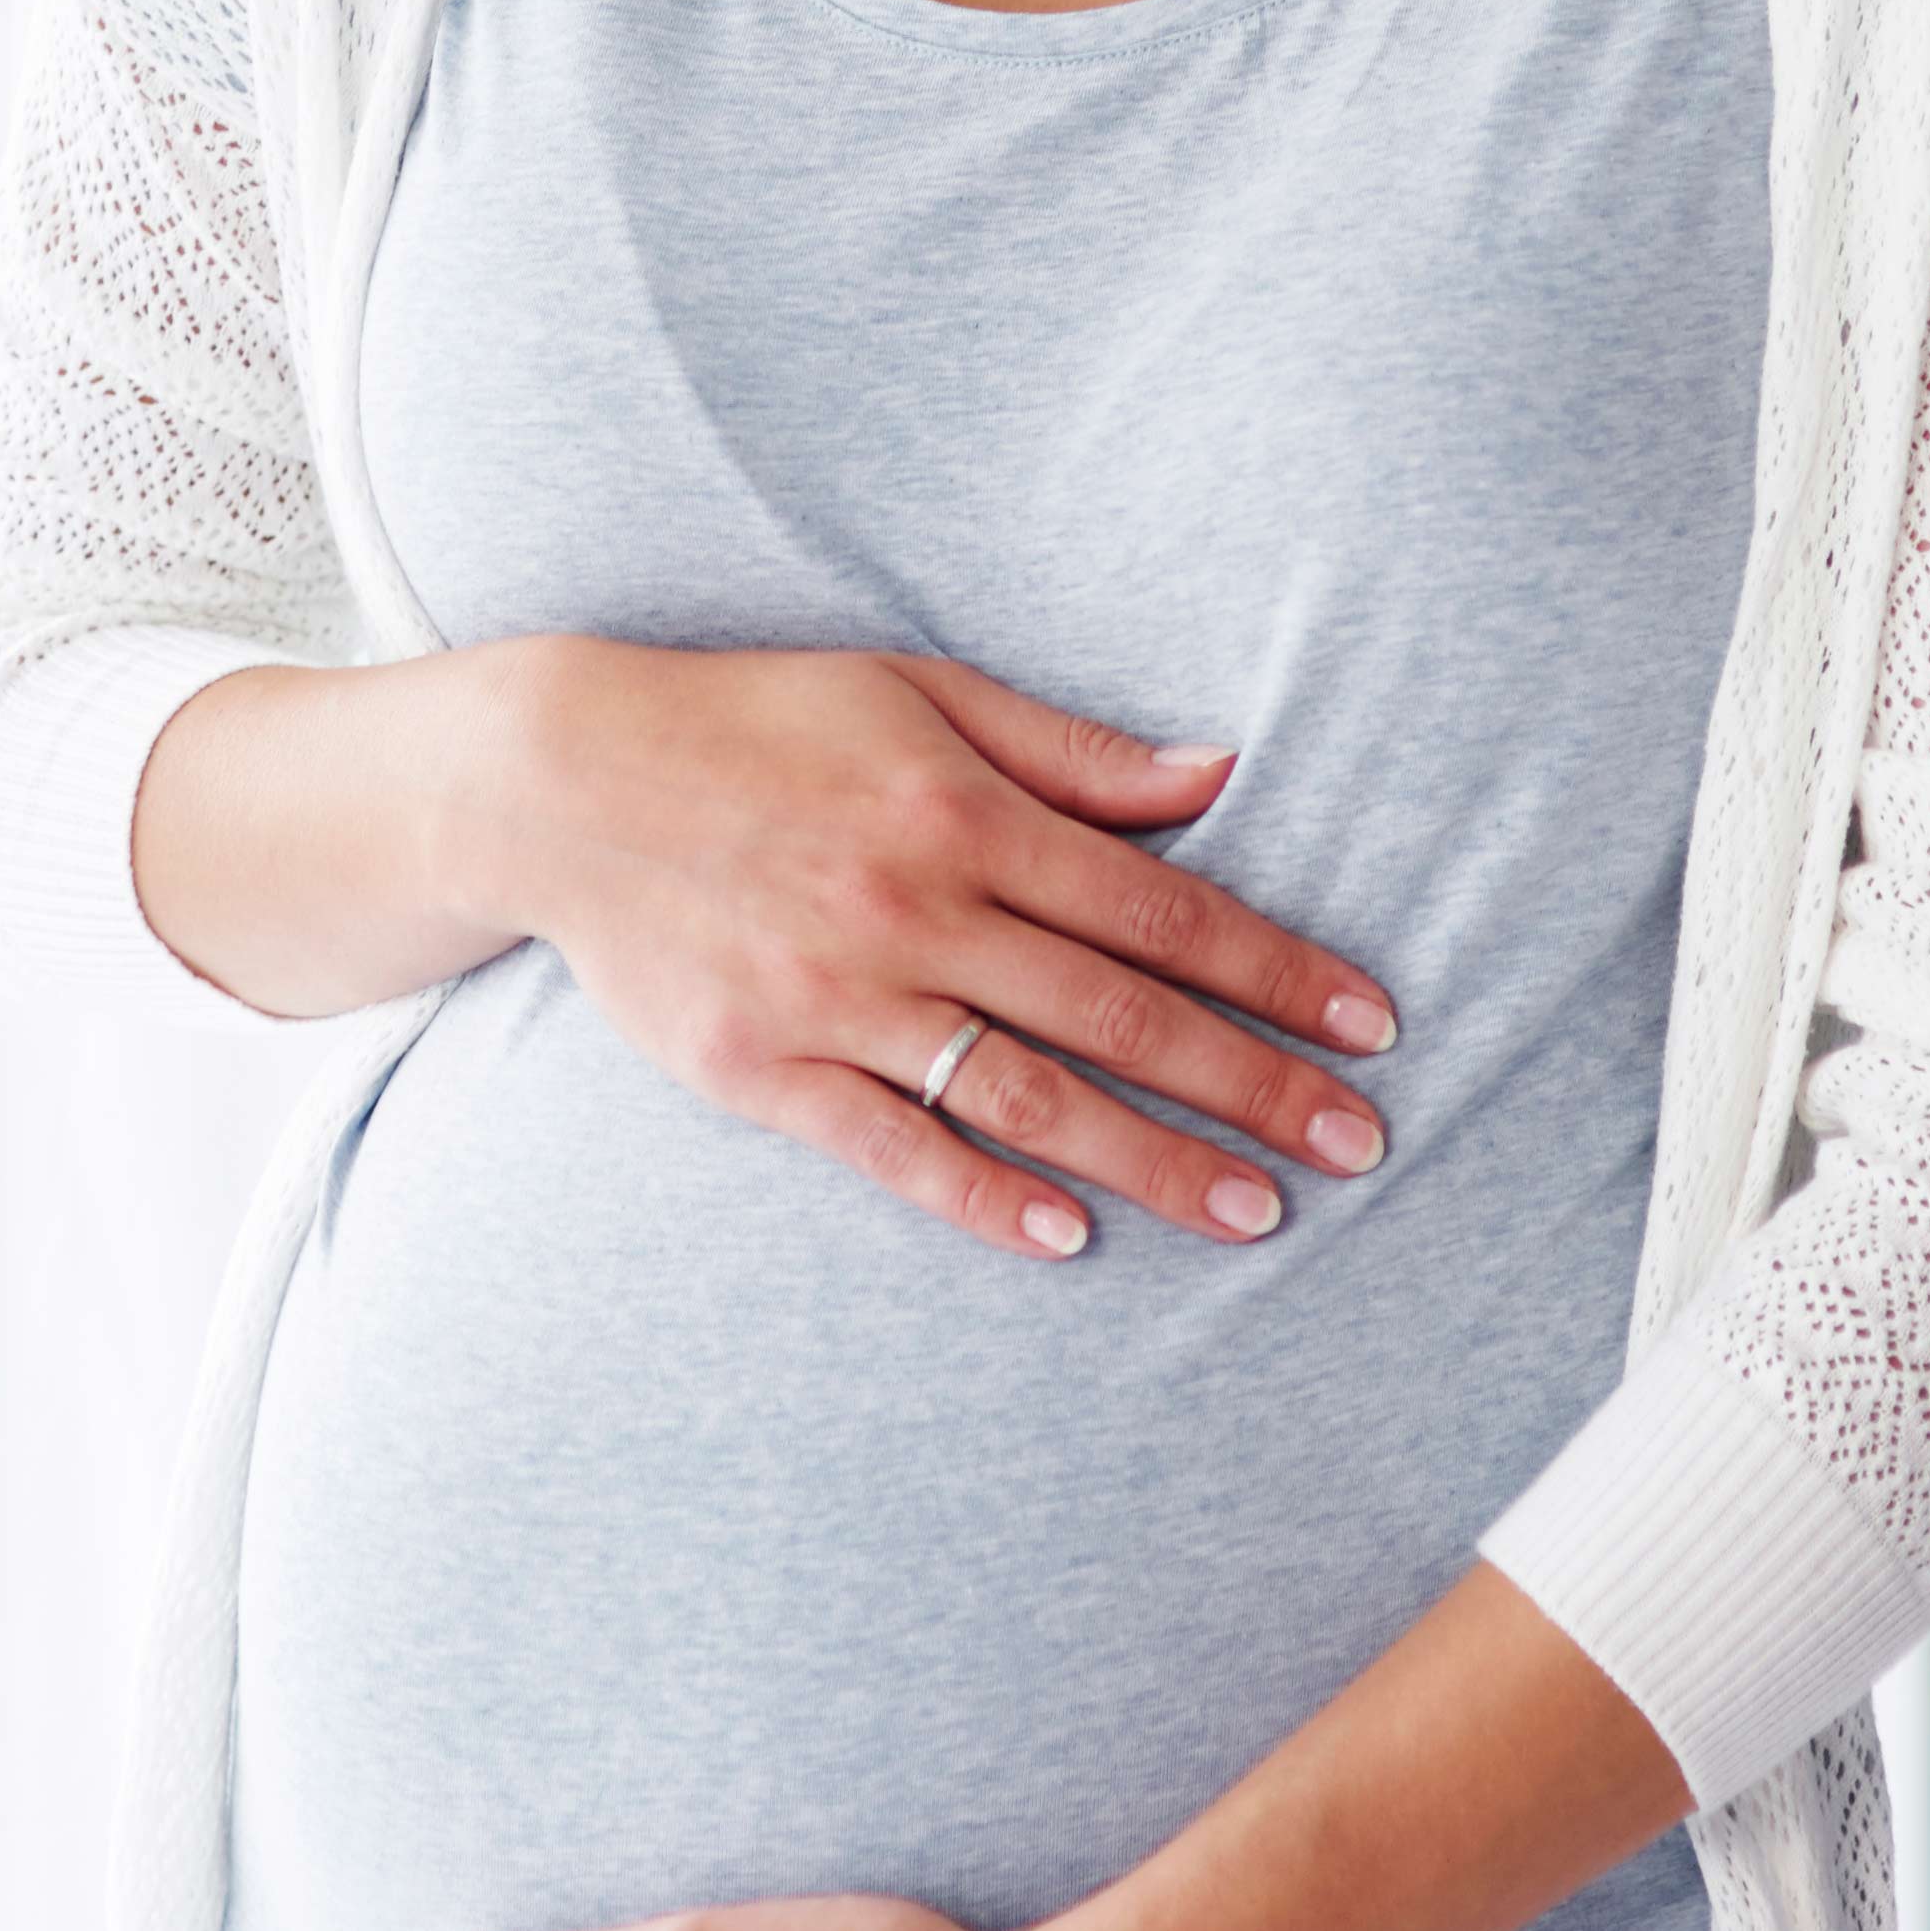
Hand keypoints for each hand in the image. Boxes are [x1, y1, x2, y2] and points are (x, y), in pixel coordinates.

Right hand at [454, 639, 1398, 1259]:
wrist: (561, 778)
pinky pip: (890, 1146)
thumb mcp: (920, 691)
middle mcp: (912, 907)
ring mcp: (835, 996)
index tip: (1368, 1022)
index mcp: (964, 809)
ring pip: (1023, 1095)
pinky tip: (1066, 1239)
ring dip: (1149, 1160)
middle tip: (1358, 1144)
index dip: (1275, 968)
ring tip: (1255, 1214)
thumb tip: (1217, 780)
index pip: (1158, 909)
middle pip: (1117, 1014)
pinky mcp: (759, 1067)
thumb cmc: (759, 722)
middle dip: (1252, 1085)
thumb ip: (1071, 753)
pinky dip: (981, 1196)